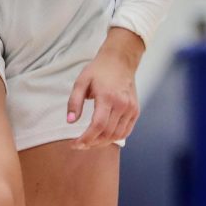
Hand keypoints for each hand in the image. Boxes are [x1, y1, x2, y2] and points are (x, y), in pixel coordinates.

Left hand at [67, 27, 143, 149]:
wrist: (120, 60)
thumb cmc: (99, 70)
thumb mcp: (81, 81)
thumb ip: (74, 102)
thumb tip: (70, 121)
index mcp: (107, 97)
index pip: (97, 126)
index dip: (86, 139)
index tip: (75, 144)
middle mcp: (122, 104)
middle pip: (107, 133)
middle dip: (92, 143)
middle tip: (80, 144)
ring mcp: (131, 108)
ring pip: (117, 135)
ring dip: (103, 143)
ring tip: (91, 142)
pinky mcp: (135, 110)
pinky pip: (126, 131)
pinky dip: (115, 138)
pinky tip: (104, 137)